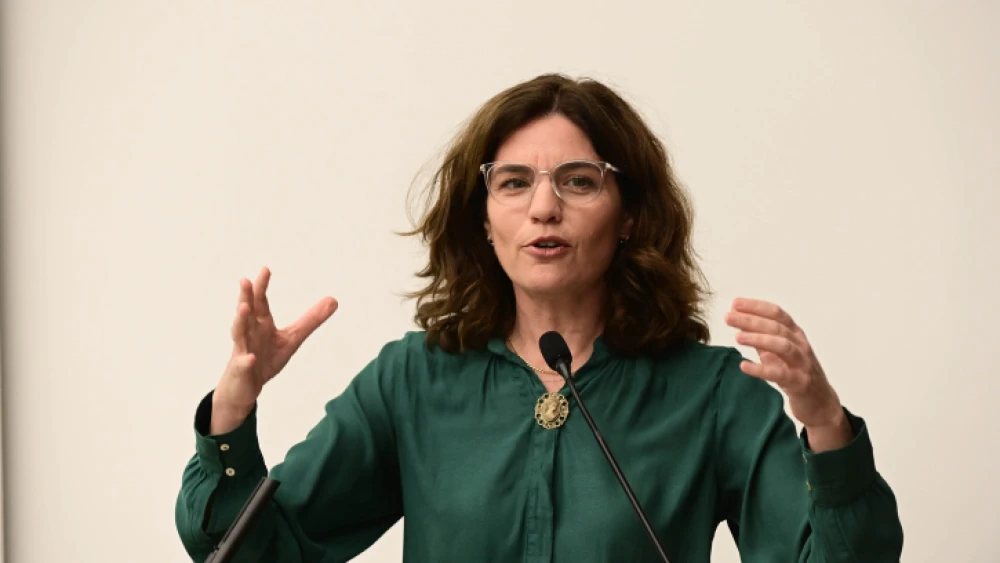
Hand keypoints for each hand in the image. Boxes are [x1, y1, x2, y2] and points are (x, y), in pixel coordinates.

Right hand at [212, 267, 336, 432]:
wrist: (244, 388)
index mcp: (261, 324)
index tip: (265, 269)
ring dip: (240, 320)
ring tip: (243, 308)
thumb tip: (334, 300)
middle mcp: (249, 333)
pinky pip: (243, 364)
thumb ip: (310, 320)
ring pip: (239, 334)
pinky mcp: (241, 370)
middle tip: (245, 280)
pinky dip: (246, 361)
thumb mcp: (292, 339)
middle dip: (246, 297)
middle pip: (247, 312)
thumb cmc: (266, 358)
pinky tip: (250, 358)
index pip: (260, 302)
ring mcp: (243, 350)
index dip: (262, 286)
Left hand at [725, 298, 851, 451]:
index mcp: (795, 334)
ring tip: (737, 337)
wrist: (821, 403)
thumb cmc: (797, 374)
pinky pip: (780, 374)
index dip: (756, 307)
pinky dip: (761, 369)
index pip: (777, 314)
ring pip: (782, 345)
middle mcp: (801, 345)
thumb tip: (741, 323)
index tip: (735, 304)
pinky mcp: (800, 383)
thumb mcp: (780, 353)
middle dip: (752, 320)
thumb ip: (763, 339)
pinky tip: (744, 366)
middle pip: (776, 327)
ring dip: (758, 339)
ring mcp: (803, 364)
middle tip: (729, 317)